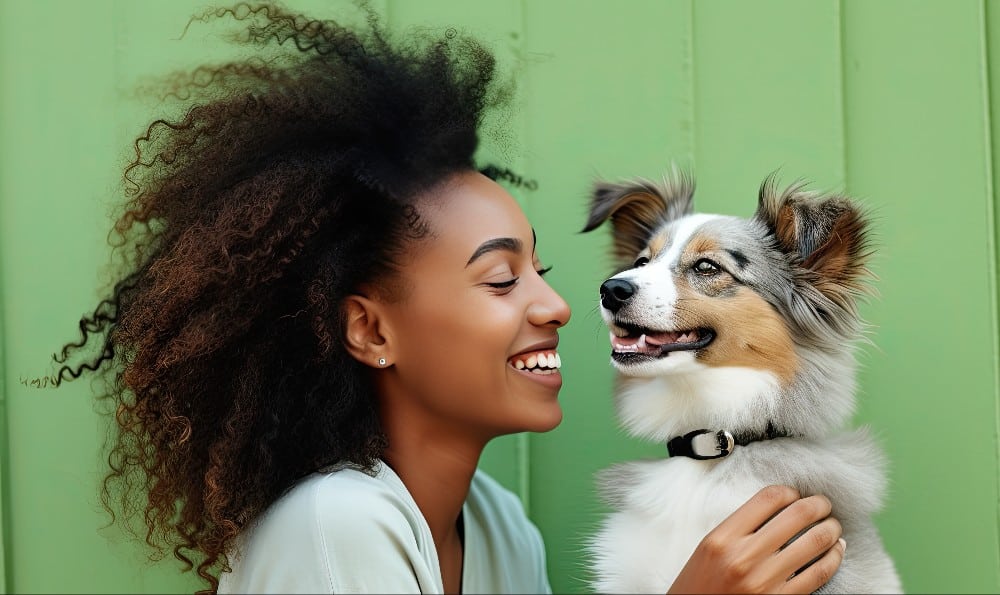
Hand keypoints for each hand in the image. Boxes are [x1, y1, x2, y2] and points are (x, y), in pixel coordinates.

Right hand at [667, 485, 845, 593]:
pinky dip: (833, 558)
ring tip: (833, 526)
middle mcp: (744, 557)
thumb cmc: (700, 584)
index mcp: (722, 538)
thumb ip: (737, 527)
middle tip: (824, 504)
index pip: (767, 499)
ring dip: (831, 529)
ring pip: (814, 542)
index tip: (795, 494)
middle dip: (818, 505)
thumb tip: (778, 510)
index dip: (789, 491)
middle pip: (797, 515)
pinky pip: (819, 574)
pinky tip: (836, 551)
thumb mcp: (709, 548)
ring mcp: (765, 581)